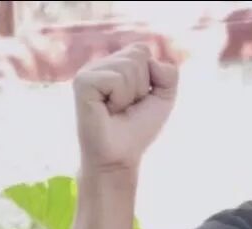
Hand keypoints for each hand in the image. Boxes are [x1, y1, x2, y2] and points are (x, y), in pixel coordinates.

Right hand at [72, 42, 178, 170]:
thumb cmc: (139, 129)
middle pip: (138, 56)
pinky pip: (116, 79)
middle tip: (127, 107)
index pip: (142, 51)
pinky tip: (108, 110)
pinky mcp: (82, 81)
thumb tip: (151, 58)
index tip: (140, 100)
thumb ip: (169, 74)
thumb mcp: (163, 99)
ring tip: (117, 109)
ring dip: (131, 95)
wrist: (121, 155)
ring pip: (129, 67)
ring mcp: (89, 71)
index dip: (151, 79)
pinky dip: (119, 99)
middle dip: (142, 87)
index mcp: (116, 63)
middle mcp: (101, 63)